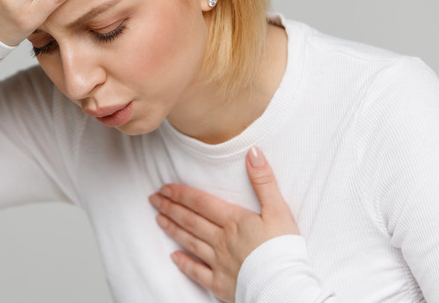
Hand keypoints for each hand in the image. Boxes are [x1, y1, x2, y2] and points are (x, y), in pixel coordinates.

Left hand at [148, 146, 298, 302]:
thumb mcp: (279, 210)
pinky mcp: (221, 283)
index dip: (181, 194)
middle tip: (153, 200)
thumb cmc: (284, 249)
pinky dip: (184, 264)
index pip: (200, 203)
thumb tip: (254, 153)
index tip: (165, 188)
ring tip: (159, 219)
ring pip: (190, 242)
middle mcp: (221, 240)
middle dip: (170, 208)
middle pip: (191, 220)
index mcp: (234, 221)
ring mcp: (219, 262)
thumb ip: (264, 181)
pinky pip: (197, 272)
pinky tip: (174, 257)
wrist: (284, 287)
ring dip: (173, 229)